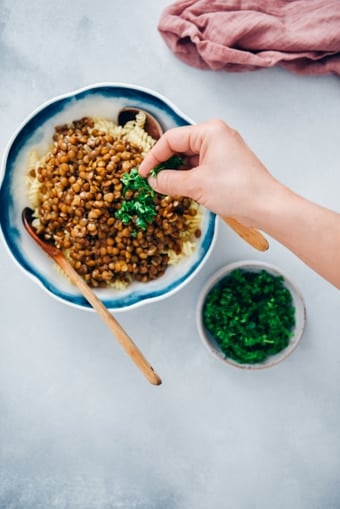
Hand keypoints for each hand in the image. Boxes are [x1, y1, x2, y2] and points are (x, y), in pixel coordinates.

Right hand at [139, 119, 278, 226]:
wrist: (266, 206)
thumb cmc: (237, 190)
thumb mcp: (196, 185)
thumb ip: (170, 181)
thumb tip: (154, 181)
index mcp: (210, 131)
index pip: (172, 139)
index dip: (154, 157)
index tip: (143, 173)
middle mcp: (217, 135)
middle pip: (180, 146)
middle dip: (165, 164)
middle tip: (153, 181)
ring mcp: (223, 150)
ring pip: (190, 157)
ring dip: (177, 172)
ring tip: (165, 187)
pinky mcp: (226, 164)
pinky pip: (200, 166)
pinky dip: (189, 176)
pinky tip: (180, 188)